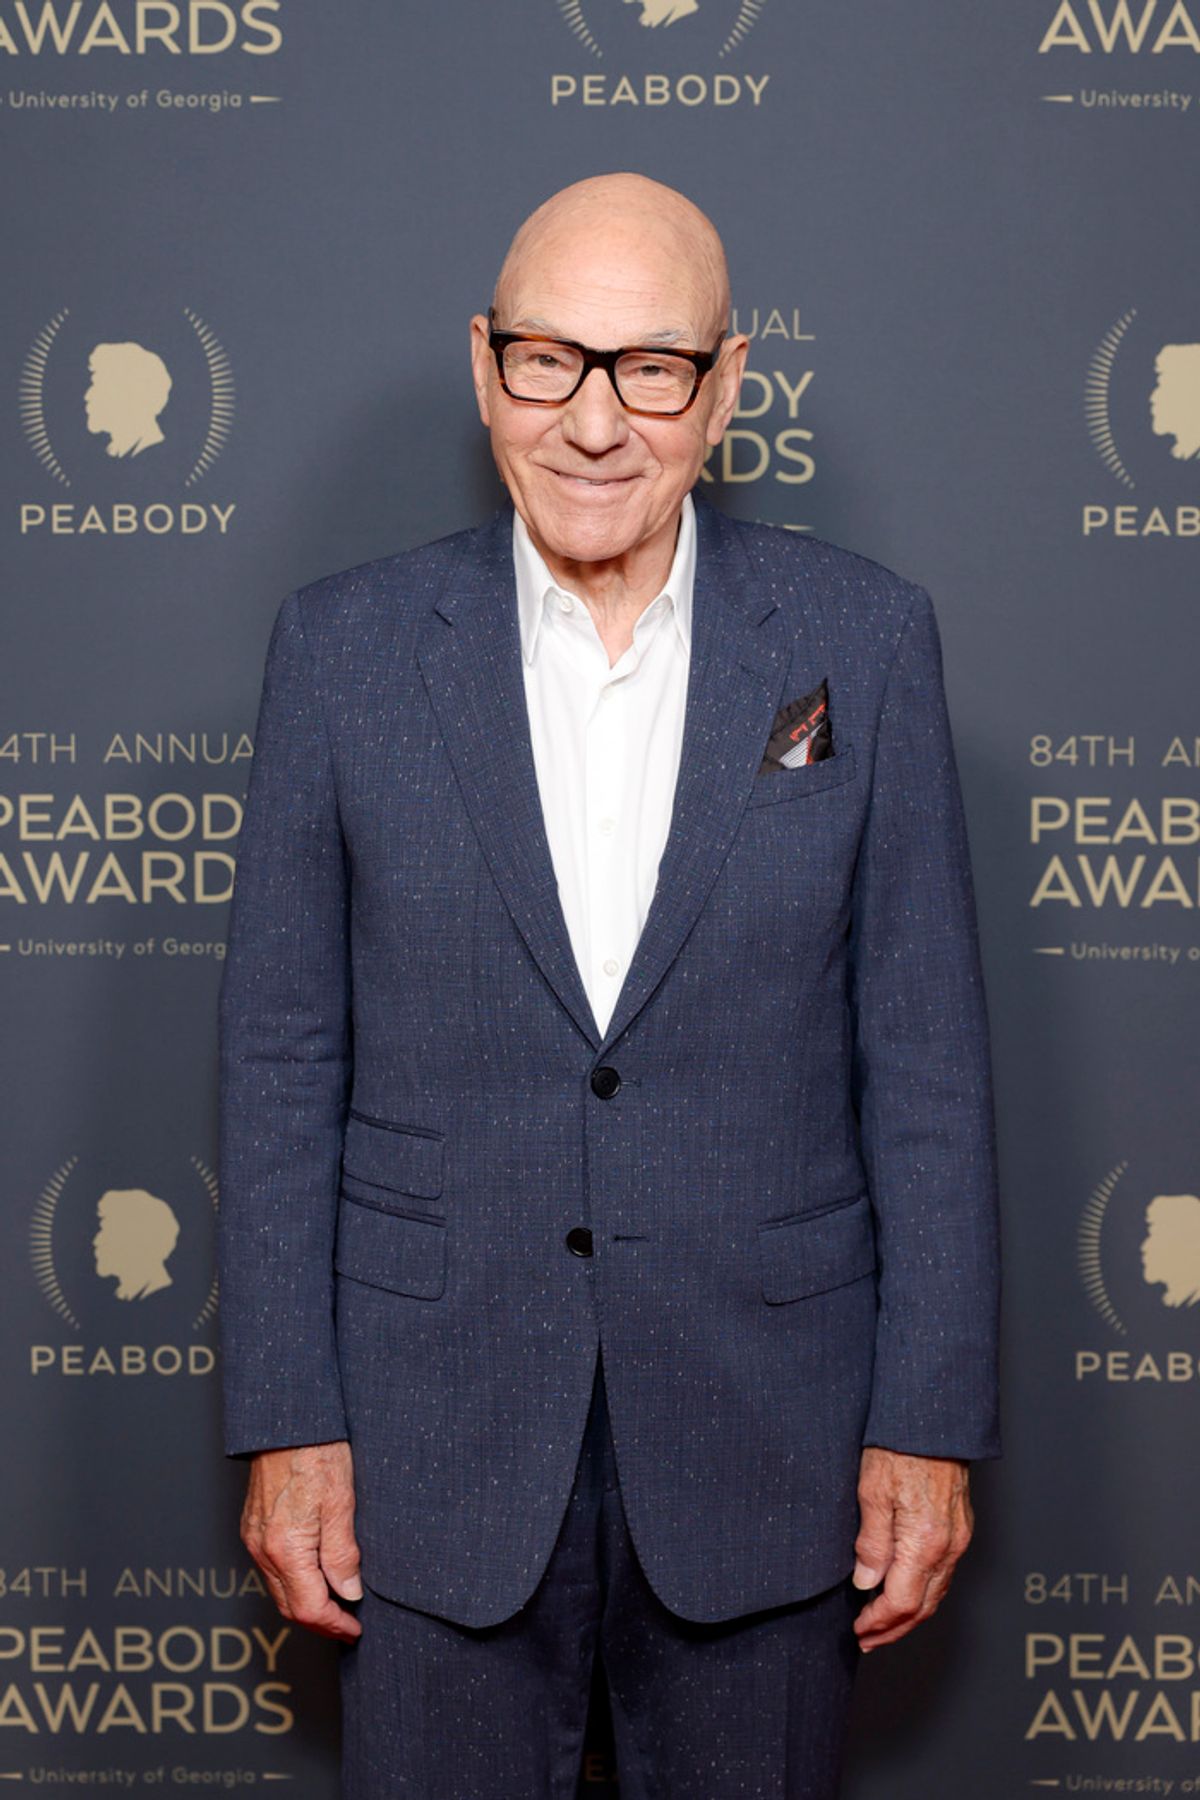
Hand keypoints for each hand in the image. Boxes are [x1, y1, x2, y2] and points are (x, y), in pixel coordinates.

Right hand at [240, 1440, 363, 1642]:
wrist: (287, 1420)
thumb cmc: (317, 1452)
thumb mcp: (342, 1502)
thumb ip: (342, 1553)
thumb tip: (348, 1592)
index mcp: (286, 1548)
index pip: (309, 1608)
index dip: (334, 1625)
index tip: (355, 1630)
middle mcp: (263, 1549)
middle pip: (290, 1606)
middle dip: (320, 1621)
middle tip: (349, 1624)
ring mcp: (254, 1538)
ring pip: (279, 1590)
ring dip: (307, 1604)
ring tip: (337, 1603)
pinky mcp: (253, 1527)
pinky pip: (271, 1569)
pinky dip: (294, 1583)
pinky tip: (315, 1576)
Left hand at [851, 1447, 972, 1651]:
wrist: (933, 1420)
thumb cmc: (900, 1448)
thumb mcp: (872, 1492)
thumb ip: (872, 1543)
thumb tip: (866, 1583)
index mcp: (925, 1543)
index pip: (902, 1603)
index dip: (878, 1622)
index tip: (859, 1630)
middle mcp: (949, 1547)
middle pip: (924, 1607)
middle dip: (895, 1630)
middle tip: (868, 1640)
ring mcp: (959, 1538)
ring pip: (937, 1593)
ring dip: (910, 1616)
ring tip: (884, 1625)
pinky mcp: (961, 1528)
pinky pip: (943, 1574)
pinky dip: (924, 1593)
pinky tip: (907, 1592)